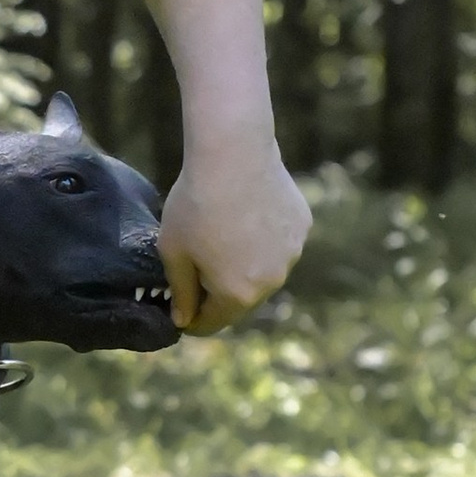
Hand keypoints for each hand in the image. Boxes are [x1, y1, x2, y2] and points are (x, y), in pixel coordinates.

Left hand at [159, 139, 309, 334]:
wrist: (233, 154)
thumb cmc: (195, 203)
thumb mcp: (173, 251)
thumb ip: (181, 291)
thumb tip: (184, 320)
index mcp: (237, 294)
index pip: (213, 322)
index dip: (193, 320)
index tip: (182, 311)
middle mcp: (272, 281)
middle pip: (241, 299)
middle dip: (219, 292)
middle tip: (198, 269)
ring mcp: (292, 254)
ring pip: (263, 270)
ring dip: (244, 264)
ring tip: (222, 235)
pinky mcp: (302, 226)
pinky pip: (278, 243)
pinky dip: (263, 239)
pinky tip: (245, 214)